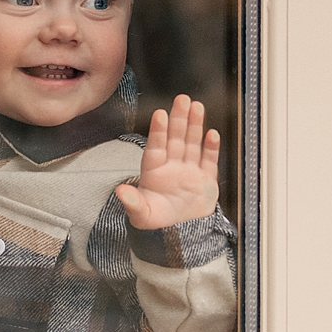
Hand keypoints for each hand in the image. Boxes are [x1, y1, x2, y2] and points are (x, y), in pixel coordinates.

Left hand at [116, 95, 219, 230]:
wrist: (181, 231)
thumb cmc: (158, 220)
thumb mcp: (142, 215)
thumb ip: (132, 203)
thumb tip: (119, 192)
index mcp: (154, 171)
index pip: (156, 148)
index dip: (158, 132)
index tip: (160, 114)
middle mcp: (172, 166)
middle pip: (176, 139)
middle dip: (179, 119)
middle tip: (182, 99)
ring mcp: (190, 170)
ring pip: (192, 143)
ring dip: (195, 125)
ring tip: (197, 107)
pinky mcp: (206, 178)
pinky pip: (209, 160)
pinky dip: (211, 148)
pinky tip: (212, 134)